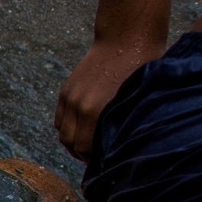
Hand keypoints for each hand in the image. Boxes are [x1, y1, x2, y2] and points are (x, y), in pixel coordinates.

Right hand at [55, 39, 160, 160]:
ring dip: (72, 142)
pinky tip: (80, 129)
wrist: (126, 38)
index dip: (95, 159)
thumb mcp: (138, 100)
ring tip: (87, 144)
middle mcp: (79, 107)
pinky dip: (67, 128)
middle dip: (82, 154)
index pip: (86, 149)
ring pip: (62, 132)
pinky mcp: (67, 90)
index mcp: (97, 112)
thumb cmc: (142, 69)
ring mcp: (70, 98)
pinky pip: (59, 118)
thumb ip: (125, 124)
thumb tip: (123, 146)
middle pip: (70, 143)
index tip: (106, 162)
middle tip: (96, 157)